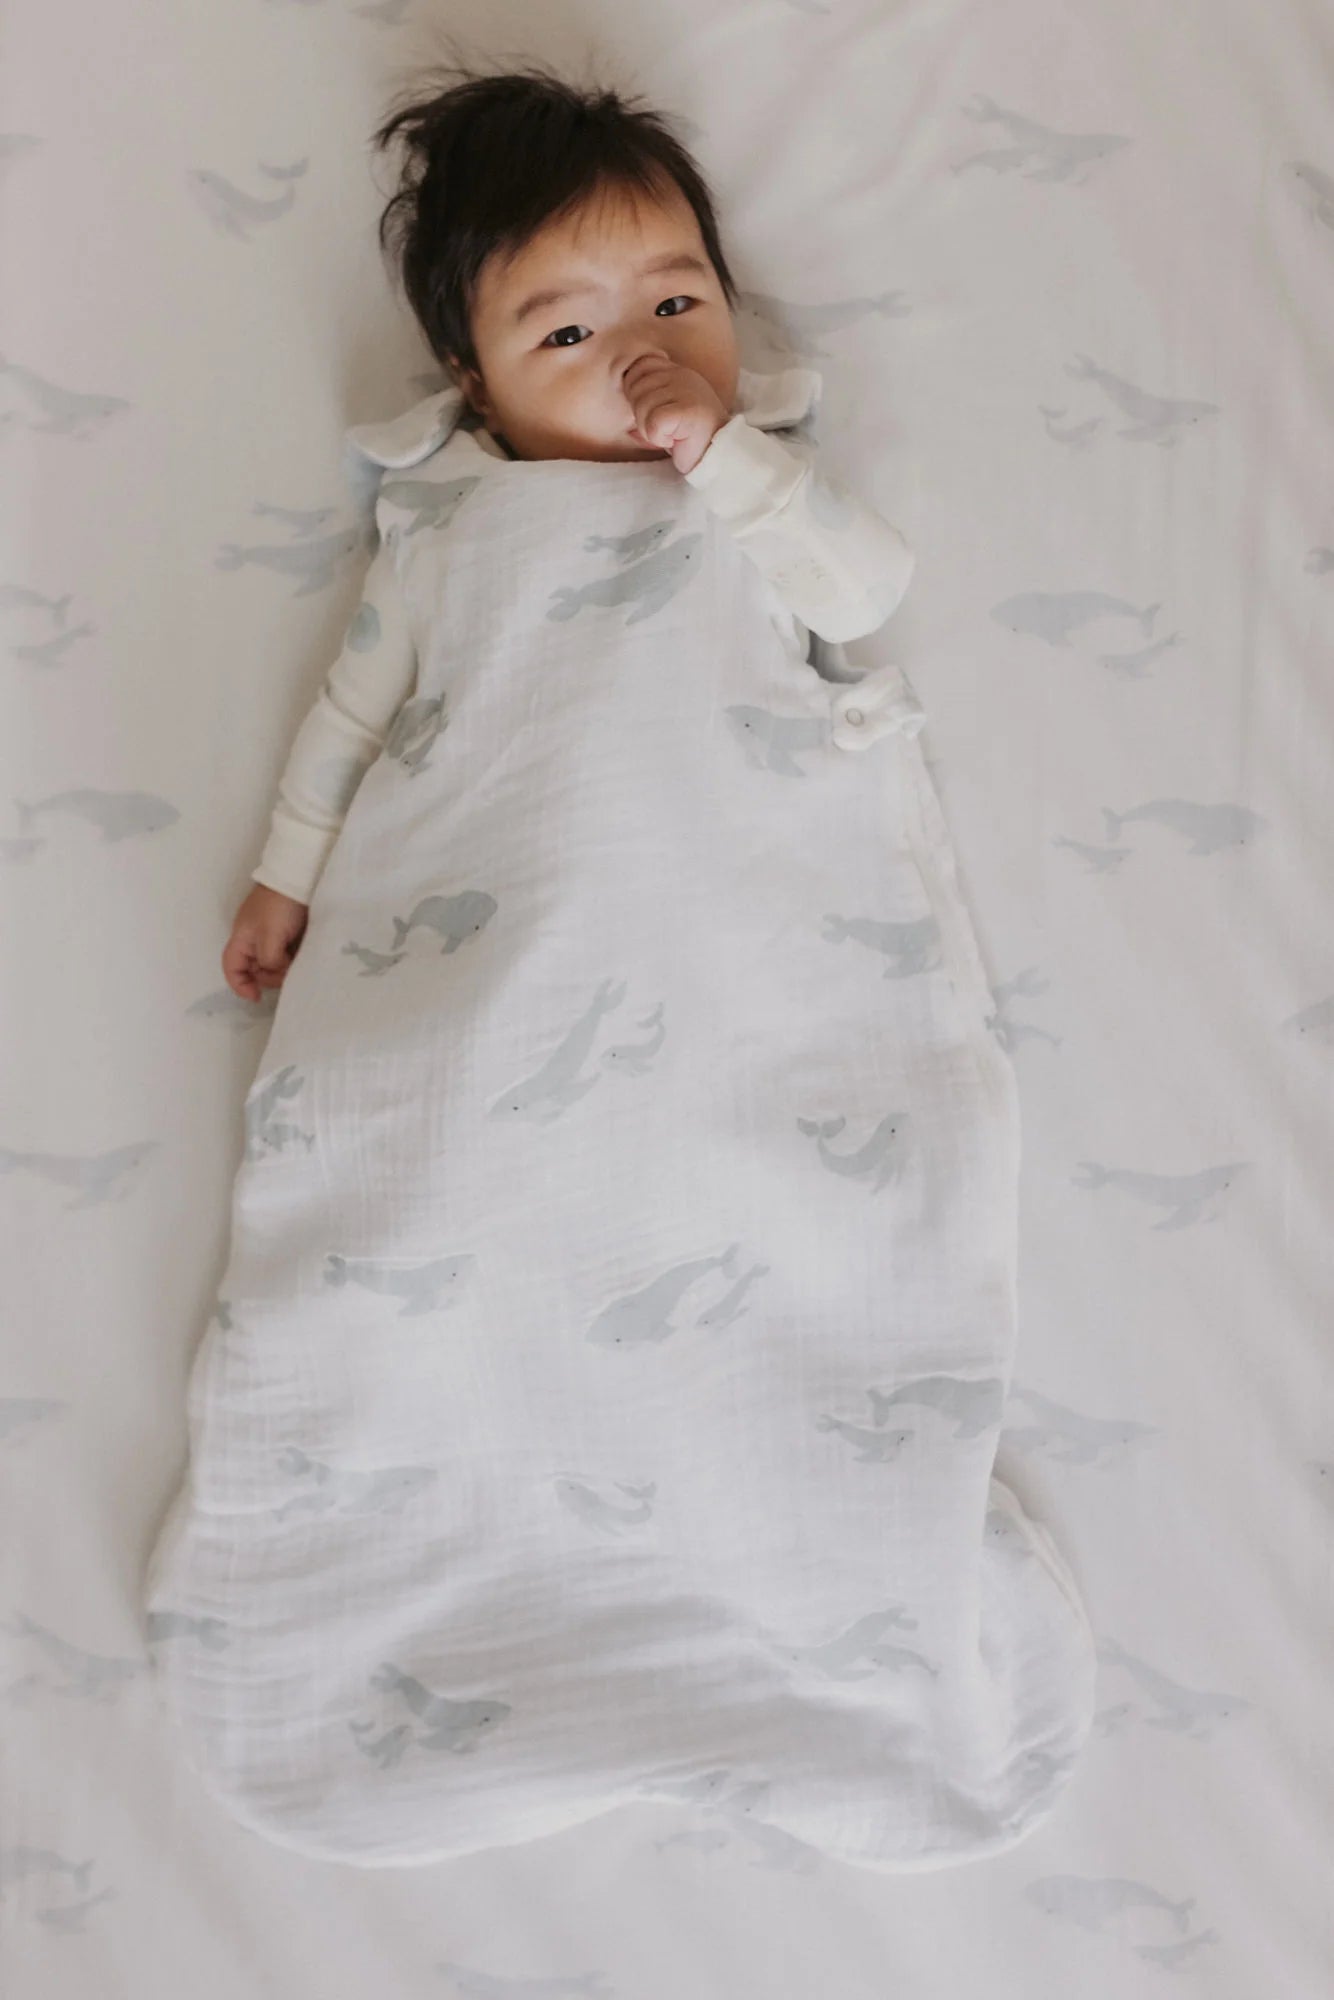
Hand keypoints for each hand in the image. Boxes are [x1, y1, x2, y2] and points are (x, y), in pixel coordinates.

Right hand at [223, 883, 308, 1001]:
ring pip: (274, 965)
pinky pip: (288, 956)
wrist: (301, 878)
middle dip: (269, 978)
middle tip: (287, 975)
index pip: (232, 968)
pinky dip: (294, 962)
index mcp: (242, 938)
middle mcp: (255, 940)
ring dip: (284, 971)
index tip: (258, 997)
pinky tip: (305, 961)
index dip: (240, 985)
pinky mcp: (291, 934)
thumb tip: (278, 973)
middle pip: (256, 970)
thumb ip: (269, 961)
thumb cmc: (280, 906)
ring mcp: (273, 937)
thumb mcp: (269, 936)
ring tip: (299, 967)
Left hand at [621, 351, 728, 474]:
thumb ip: (647, 408)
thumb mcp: (666, 417)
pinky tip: (675, 441)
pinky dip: (659, 439)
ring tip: (672, 435)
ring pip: (642, 407)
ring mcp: (687, 390)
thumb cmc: (691, 440)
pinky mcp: (688, 410)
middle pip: (635, 387)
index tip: (655, 413)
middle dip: (641, 416)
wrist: (720, 458)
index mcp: (676, 372)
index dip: (635, 393)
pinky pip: (653, 423)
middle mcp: (682, 375)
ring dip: (651, 430)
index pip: (638, 367)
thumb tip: (627, 424)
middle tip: (665, 428)